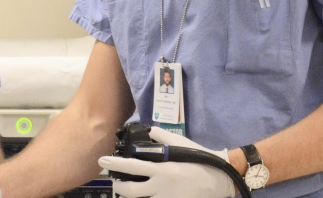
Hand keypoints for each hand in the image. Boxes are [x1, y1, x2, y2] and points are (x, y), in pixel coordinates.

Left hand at [98, 127, 234, 197]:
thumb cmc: (200, 159)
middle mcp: (161, 186)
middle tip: (116, 183)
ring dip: (130, 196)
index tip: (102, 161)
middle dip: (120, 187)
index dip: (115, 164)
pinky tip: (145, 196)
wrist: (220, 179)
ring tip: (127, 191)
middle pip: (132, 191)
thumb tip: (149, 132)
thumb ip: (163, 138)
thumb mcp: (182, 144)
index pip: (132, 166)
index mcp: (162, 168)